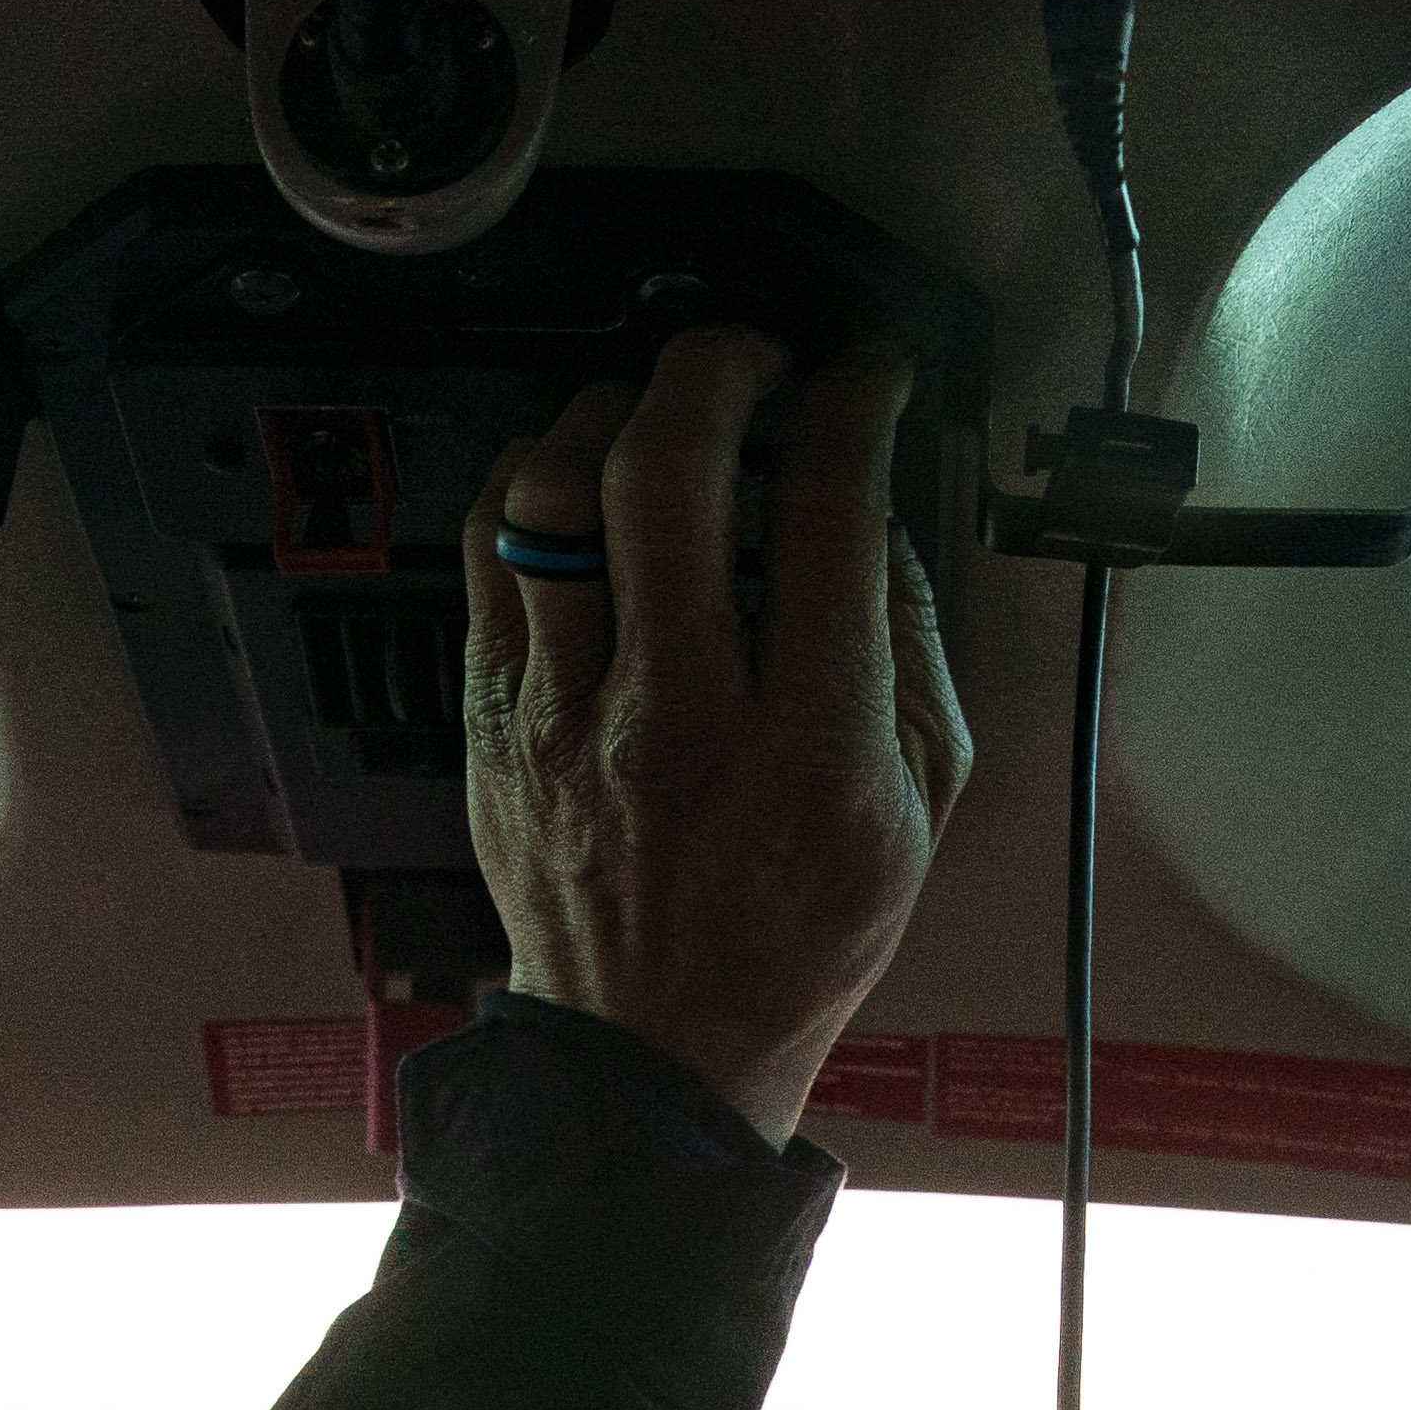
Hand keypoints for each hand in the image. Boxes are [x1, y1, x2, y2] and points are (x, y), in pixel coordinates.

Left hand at [462, 328, 975, 1142]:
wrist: (653, 1049)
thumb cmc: (793, 934)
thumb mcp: (922, 807)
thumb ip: (914, 646)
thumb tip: (872, 505)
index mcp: (807, 753)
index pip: (825, 517)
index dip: (852, 407)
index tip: (866, 379)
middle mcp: (673, 725)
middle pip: (667, 472)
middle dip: (720, 369)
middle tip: (756, 360)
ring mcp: (562, 719)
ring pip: (554, 490)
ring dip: (615, 410)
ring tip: (662, 412)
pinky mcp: (489, 719)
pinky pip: (488, 544)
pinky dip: (534, 477)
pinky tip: (582, 477)